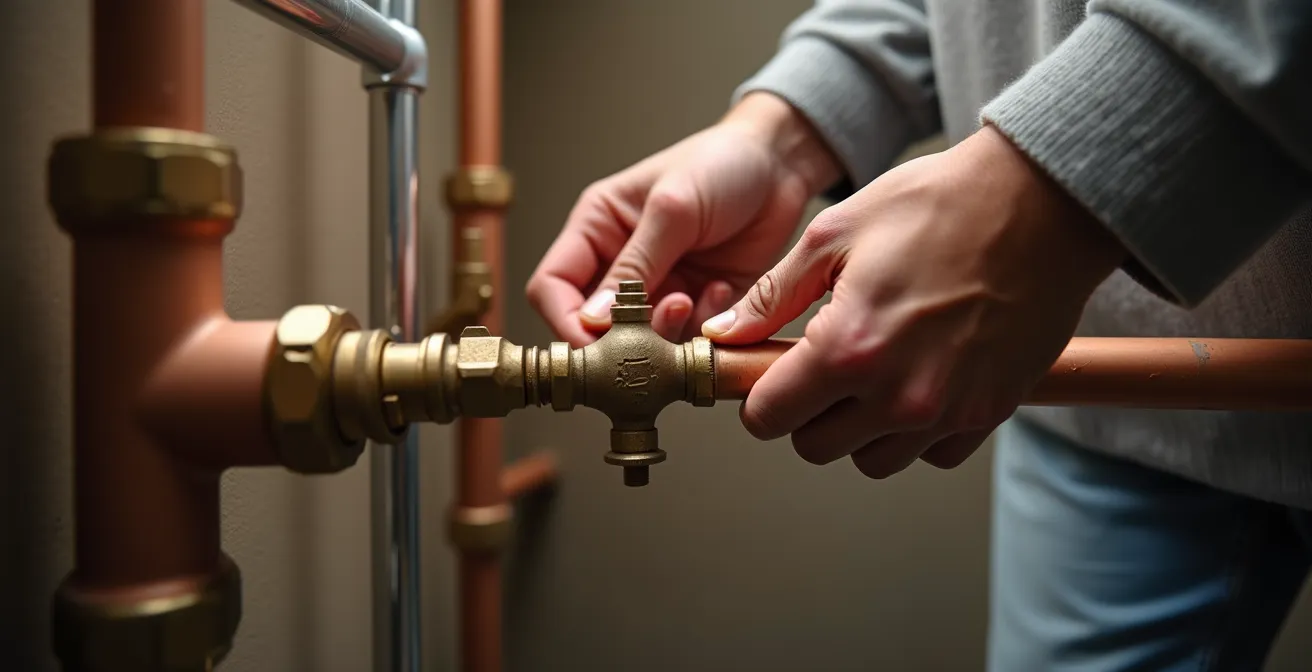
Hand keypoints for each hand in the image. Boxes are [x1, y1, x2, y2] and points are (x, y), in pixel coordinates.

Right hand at [526, 92, 840, 345]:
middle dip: (621, 335)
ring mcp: (658, 289)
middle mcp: (619, 264)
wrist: (780, 165)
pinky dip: (701, 327)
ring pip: (639, 340)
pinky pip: (685, 339)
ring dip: (665, 332)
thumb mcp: (672, 207)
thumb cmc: (720, 163)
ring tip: (693, 298)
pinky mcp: (697, 305)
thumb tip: (593, 319)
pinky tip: (721, 290)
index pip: (552, 287)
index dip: (565, 321)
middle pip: (592, 326)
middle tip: (656, 322)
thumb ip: (634, 265)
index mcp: (596, 230)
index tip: (592, 343)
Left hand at [703, 125, 1124, 477]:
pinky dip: (915, 431)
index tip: (769, 373)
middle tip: (822, 364)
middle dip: (805, 411)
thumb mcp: (834, 234)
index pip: (768, 419)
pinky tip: (918, 378)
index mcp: (848, 349)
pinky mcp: (987, 414)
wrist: (1041, 205)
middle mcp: (896, 395)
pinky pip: (929, 454)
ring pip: (871, 459)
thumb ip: (772, 297)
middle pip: (814, 447)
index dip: (758, 396)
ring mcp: (946, 412)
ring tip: (873, 369)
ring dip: (859, 427)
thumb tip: (724, 337)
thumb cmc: (937, 206)